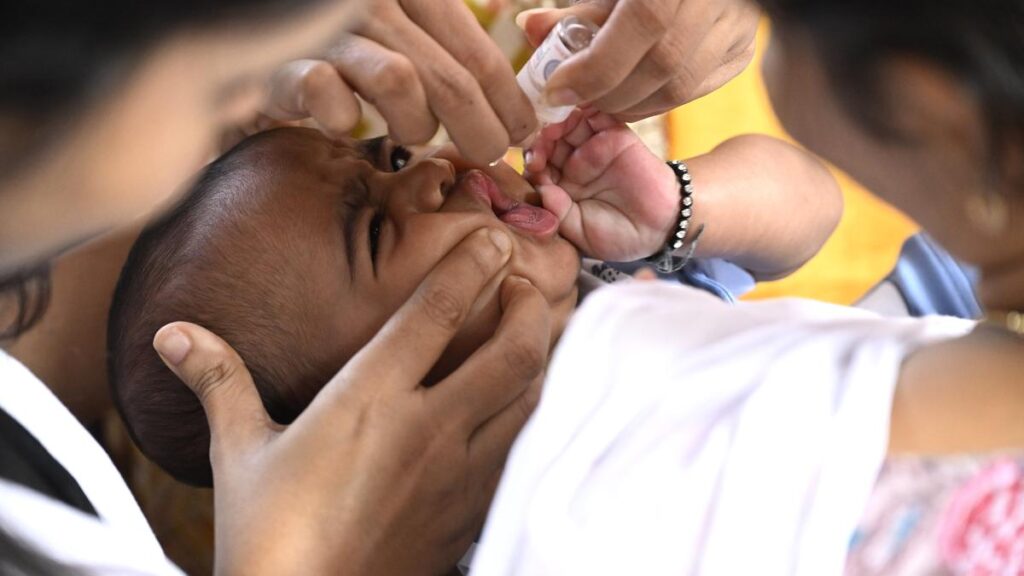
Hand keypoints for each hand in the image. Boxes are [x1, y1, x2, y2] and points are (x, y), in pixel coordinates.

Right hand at [153, 228, 550, 575]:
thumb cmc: (269, 535)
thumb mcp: (239, 452)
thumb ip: (218, 382)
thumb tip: (172, 335)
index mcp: (369, 399)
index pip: (436, 312)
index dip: (471, 265)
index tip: (492, 239)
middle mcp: (427, 429)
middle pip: (511, 352)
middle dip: (528, 309)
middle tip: (520, 288)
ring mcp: (458, 474)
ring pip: (529, 401)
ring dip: (540, 359)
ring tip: (530, 336)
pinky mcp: (470, 512)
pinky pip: (521, 449)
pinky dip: (531, 415)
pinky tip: (520, 408)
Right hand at [256, 0, 536, 164]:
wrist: (239, 44)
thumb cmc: (336, 43)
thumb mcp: (400, 27)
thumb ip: (449, 45)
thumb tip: (516, 96)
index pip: (477, 54)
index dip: (509, 102)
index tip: (524, 133)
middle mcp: (369, 0)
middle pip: (451, 79)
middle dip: (481, 131)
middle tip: (489, 157)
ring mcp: (323, 28)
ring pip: (401, 84)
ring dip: (415, 124)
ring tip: (409, 134)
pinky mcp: (279, 61)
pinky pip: (326, 91)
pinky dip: (341, 115)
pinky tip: (344, 122)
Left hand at [517, 0, 759, 120]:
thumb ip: (577, 11)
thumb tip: (528, 29)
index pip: (646, 22)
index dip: (597, 65)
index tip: (557, 91)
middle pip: (663, 64)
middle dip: (608, 93)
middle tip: (572, 100)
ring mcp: (739, 27)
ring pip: (680, 88)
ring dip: (630, 104)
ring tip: (596, 100)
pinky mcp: (742, 51)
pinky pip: (695, 91)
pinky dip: (654, 102)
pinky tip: (628, 96)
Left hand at [527, 108, 678, 261]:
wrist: (660, 226)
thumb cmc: (618, 235)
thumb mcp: (580, 232)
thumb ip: (558, 212)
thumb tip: (540, 189)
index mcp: (560, 187)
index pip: (536, 168)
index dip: (531, 164)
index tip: (533, 166)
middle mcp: (572, 164)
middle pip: (548, 142)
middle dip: (540, 140)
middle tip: (540, 143)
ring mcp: (593, 147)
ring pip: (567, 125)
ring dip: (557, 122)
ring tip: (555, 128)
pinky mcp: (614, 134)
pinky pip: (597, 115)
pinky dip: (585, 108)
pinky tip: (575, 111)